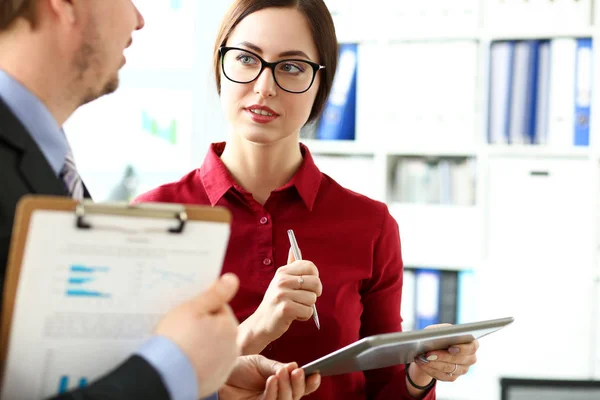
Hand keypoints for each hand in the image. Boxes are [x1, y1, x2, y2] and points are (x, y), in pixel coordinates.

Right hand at [154, 273, 241, 397]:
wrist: (164, 377)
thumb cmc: (176, 339)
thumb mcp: (193, 309)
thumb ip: (215, 294)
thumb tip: (232, 279)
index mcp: (230, 327)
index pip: (219, 308)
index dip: (202, 308)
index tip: (187, 314)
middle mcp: (233, 348)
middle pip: (217, 327)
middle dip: (203, 326)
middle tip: (182, 330)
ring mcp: (225, 366)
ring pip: (213, 346)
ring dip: (201, 344)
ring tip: (182, 346)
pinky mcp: (215, 380)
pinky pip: (208, 364)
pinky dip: (199, 361)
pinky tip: (185, 360)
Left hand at [219, 355, 320, 399]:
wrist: (219, 372)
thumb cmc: (238, 367)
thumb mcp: (260, 363)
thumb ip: (277, 367)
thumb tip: (294, 367)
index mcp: (281, 383)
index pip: (299, 387)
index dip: (309, 383)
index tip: (316, 374)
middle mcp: (276, 395)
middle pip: (296, 396)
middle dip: (299, 384)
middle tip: (297, 371)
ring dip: (287, 387)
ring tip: (282, 372)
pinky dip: (273, 391)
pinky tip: (272, 380)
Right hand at [239, 249, 321, 353]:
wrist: (261, 323)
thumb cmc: (275, 302)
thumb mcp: (280, 281)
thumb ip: (290, 266)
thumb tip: (294, 248)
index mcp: (282, 272)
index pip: (310, 266)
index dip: (315, 276)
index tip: (311, 285)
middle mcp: (282, 281)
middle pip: (315, 282)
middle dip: (315, 293)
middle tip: (304, 298)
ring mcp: (283, 294)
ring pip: (312, 298)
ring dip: (307, 306)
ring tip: (295, 307)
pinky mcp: (286, 309)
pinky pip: (308, 311)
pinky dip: (304, 316)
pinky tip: (293, 315)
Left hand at [411, 324, 479, 382]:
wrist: (432, 349)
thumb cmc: (439, 336)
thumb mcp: (439, 329)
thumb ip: (443, 330)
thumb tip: (440, 335)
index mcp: (471, 344)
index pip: (471, 348)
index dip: (462, 349)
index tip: (450, 348)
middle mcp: (470, 358)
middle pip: (459, 360)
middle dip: (442, 357)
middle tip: (428, 354)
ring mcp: (462, 369)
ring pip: (449, 369)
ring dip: (433, 364)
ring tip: (421, 358)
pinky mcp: (453, 377)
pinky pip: (442, 376)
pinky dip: (430, 369)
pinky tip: (422, 364)